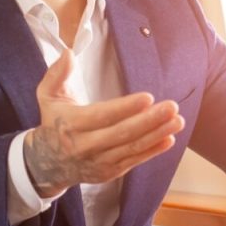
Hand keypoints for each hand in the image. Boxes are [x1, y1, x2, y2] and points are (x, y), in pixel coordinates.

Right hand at [23, 49, 184, 196]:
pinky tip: (169, 138)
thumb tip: (68, 53)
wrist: (48, 163)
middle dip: (149, 121)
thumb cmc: (54, 122)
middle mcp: (86, 146)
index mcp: (72, 125)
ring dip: (157, 135)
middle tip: (172, 107)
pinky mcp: (109, 172)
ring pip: (132, 148)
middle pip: (122, 134)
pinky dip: (153, 151)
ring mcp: (99, 161)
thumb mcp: (47, 97)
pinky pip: (134, 161)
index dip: (125, 108)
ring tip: (177, 120)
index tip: (148, 97)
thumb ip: (57, 74)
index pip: (102, 116)